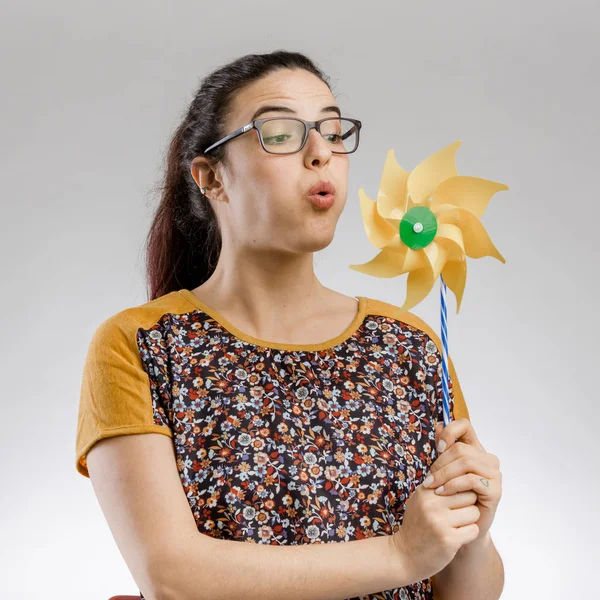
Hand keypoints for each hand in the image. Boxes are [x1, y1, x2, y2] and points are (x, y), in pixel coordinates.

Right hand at [391, 478, 479, 582]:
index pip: (458, 481)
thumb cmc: (416, 526)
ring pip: (475, 512)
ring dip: (470, 520)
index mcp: (425, 491)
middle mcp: (431, 504)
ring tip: (458, 526)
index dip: (461, 492)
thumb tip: (460, 473)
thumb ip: (436, 487)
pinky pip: (474, 530)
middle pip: (469, 495)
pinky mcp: (449, 540)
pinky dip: (469, 534)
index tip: (457, 502)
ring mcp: (440, 522)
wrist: (404, 556)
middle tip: (459, 515)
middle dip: (469, 505)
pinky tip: (458, 537)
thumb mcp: (420, 501)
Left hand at [423, 417, 502, 543]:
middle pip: (461, 448)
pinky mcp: (495, 490)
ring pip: (465, 463)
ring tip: (432, 486)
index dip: (449, 432)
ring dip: (444, 474)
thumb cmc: (451, 496)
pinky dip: (453, 485)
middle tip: (428, 478)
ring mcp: (494, 474)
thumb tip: (438, 425)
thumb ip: (442, 449)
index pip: (465, 426)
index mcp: (475, 449)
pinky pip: (471, 479)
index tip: (437, 448)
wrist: (461, 525)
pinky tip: (442, 492)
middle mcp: (487, 459)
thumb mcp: (443, 470)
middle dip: (440, 463)